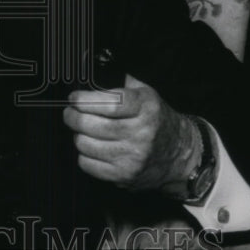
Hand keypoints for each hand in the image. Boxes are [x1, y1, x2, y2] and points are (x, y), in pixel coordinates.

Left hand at [64, 74, 201, 195]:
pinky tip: (91, 146)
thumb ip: (122, 82)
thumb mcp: (146, 93)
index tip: (74, 98)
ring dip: (78, 135)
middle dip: (73, 117)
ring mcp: (132, 158)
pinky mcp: (124, 176)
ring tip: (82, 129)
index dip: (85, 100)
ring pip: (86, 145)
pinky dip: (83, 154)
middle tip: (70, 112)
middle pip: (92, 125)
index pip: (109, 103)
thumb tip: (94, 72)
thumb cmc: (157, 119)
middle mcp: (141, 134)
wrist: (179, 153)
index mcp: (146, 108)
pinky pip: (88, 165)